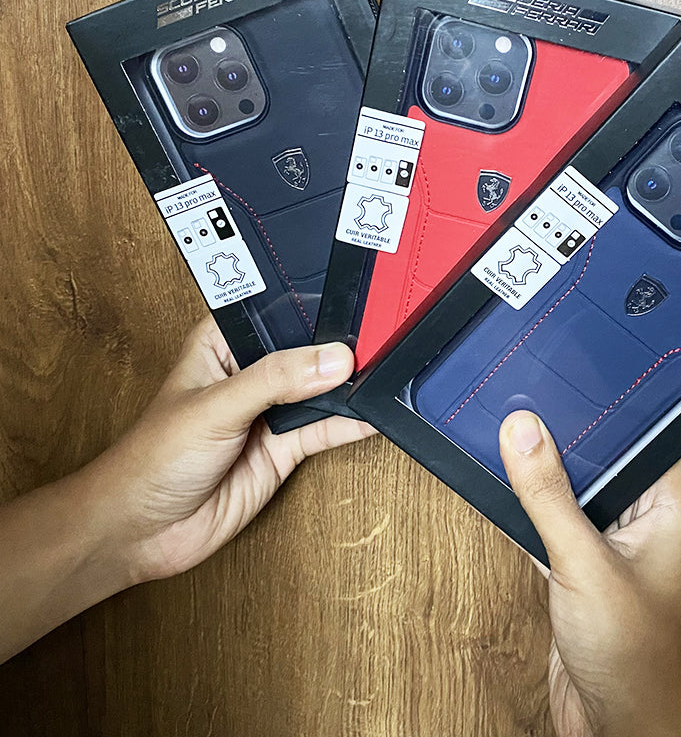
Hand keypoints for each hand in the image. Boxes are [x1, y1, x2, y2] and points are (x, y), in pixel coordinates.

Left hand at [89, 316, 375, 582]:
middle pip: (306, 350)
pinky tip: (374, 413)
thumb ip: (274, 380)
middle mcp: (251, 371)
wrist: (141, 532)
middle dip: (339, 348)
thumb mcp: (215, 407)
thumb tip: (331, 360)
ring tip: (383, 372)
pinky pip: (327, 428)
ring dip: (349, 385)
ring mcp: (270, 411)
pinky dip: (352, 422)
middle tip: (378, 339)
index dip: (311, 307)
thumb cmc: (151, 459)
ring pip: (322, 388)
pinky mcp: (284, 447)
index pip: (277, 313)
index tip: (351, 303)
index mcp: (224, 343)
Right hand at [499, 411, 680, 736]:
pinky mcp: (580, 574)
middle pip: (603, 460)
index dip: (614, 403)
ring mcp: (610, 548)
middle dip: (567, 437)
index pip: (646, 433)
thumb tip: (524, 433)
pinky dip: (528, 512)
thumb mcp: (586, 564)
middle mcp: (644, 523)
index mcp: (670, 509)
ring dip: (544, 476)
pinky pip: (551, 526)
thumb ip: (550, 496)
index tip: (574, 373)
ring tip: (508, 436)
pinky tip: (502, 492)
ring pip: (573, 493)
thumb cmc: (638, 661)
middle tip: (529, 399)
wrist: (618, 732)